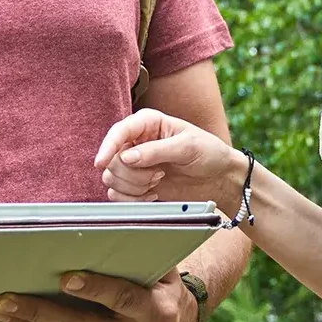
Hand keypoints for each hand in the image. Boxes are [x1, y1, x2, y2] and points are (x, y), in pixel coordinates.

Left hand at [0, 269, 196, 321]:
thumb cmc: (154, 286)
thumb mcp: (157, 267)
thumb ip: (134, 252)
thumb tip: (93, 229)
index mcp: (157, 311)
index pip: (123, 299)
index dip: (95, 289)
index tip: (65, 277)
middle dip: (40, 312)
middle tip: (6, 297)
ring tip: (0, 311)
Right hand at [95, 109, 245, 213]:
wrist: (219, 178)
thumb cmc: (208, 153)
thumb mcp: (187, 147)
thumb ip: (156, 151)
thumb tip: (126, 156)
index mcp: (148, 123)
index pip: (119, 132)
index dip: (107, 146)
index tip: (101, 162)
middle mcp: (137, 142)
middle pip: (112, 160)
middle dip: (133, 173)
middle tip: (159, 174)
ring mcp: (135, 164)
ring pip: (112, 178)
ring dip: (133, 186)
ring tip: (157, 182)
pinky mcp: (137, 184)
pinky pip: (118, 194)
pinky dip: (133, 199)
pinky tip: (152, 194)